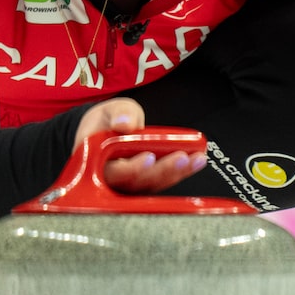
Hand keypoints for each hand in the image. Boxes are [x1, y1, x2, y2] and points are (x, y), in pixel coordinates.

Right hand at [74, 98, 207, 193]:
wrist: (105, 129)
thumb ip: (119, 114)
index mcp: (97, 163)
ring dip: (177, 173)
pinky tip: (198, 160)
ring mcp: (131, 185)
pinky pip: (163, 181)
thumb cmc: (106, 122)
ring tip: (197, 159)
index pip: (113, 172)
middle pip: (138, 183)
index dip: (131, 168)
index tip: (148, 157)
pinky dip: (181, 172)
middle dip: (162, 171)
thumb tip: (125, 124)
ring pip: (154, 185)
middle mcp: (113, 180)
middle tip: (182, 158)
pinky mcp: (146, 184)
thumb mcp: (109, 110)